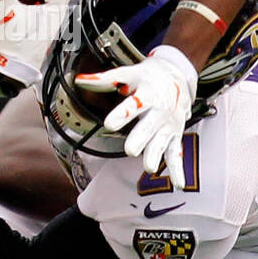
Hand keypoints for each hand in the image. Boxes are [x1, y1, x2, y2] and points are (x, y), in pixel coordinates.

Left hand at [74, 44, 195, 187]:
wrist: (177, 76)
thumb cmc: (147, 77)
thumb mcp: (127, 73)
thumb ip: (104, 80)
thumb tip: (79, 80)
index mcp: (148, 94)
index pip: (135, 104)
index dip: (122, 114)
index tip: (109, 124)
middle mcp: (161, 111)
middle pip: (149, 126)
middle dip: (140, 138)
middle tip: (130, 151)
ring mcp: (168, 125)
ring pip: (162, 142)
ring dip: (156, 155)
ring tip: (149, 168)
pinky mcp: (174, 135)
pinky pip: (176, 153)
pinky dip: (177, 170)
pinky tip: (177, 185)